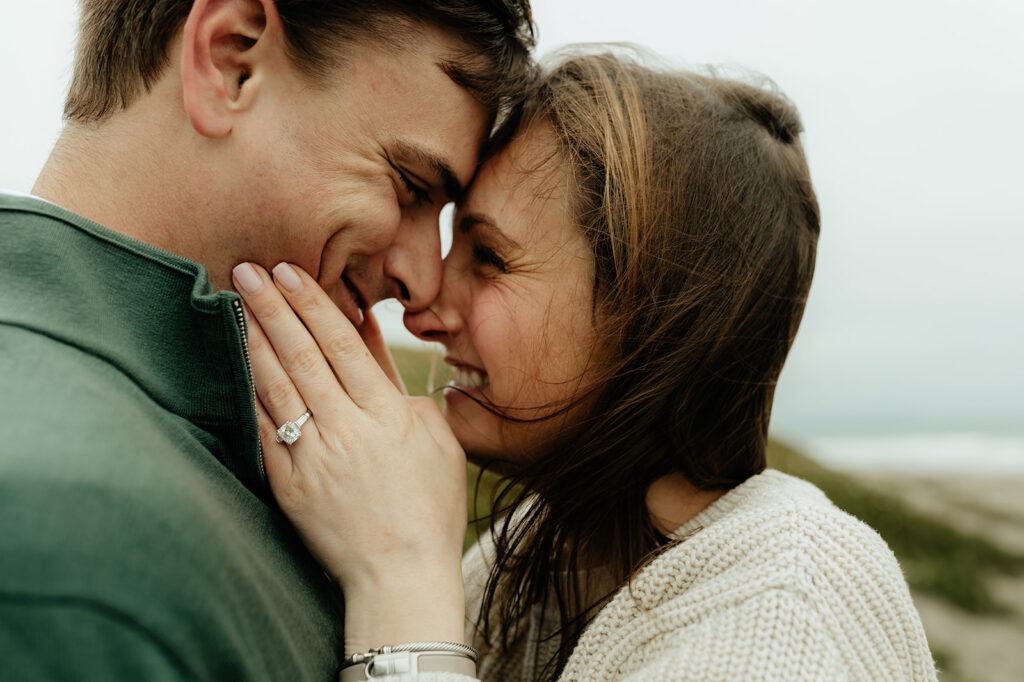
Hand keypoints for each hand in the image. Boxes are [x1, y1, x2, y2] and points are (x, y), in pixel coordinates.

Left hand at [232, 262, 467, 651]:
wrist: (400, 575)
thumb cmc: (429, 508)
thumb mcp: (437, 441)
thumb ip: (402, 389)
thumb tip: (371, 341)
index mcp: (388, 415)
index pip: (342, 345)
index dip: (313, 304)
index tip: (290, 272)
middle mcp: (347, 430)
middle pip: (303, 355)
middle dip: (274, 308)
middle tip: (249, 269)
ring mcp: (313, 458)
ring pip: (276, 386)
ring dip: (254, 340)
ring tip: (234, 303)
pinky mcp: (289, 486)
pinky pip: (261, 431)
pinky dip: (246, 394)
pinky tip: (233, 363)